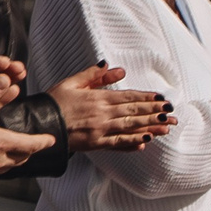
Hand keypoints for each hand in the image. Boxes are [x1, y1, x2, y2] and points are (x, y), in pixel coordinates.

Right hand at [0, 67, 50, 181]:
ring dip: (15, 158)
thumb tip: (5, 80)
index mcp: (1, 142)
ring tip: (16, 152)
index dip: (43, 141)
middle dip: (30, 150)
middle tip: (33, 144)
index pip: (32, 144)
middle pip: (23, 156)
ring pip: (9, 166)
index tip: (51, 140)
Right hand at [46, 65, 172, 151]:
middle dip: (155, 112)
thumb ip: (94, 75)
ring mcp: (101, 130)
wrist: (38, 123)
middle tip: (172, 112)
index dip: (147, 98)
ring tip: (167, 126)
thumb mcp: (71, 83)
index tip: (162, 98)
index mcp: (98, 98)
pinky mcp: (96, 144)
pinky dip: (133, 142)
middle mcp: (103, 114)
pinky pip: (118, 143)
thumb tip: (113, 67)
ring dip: (151, 126)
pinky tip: (146, 142)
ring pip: (131, 128)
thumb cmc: (53, 101)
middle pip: (134, 112)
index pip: (129, 97)